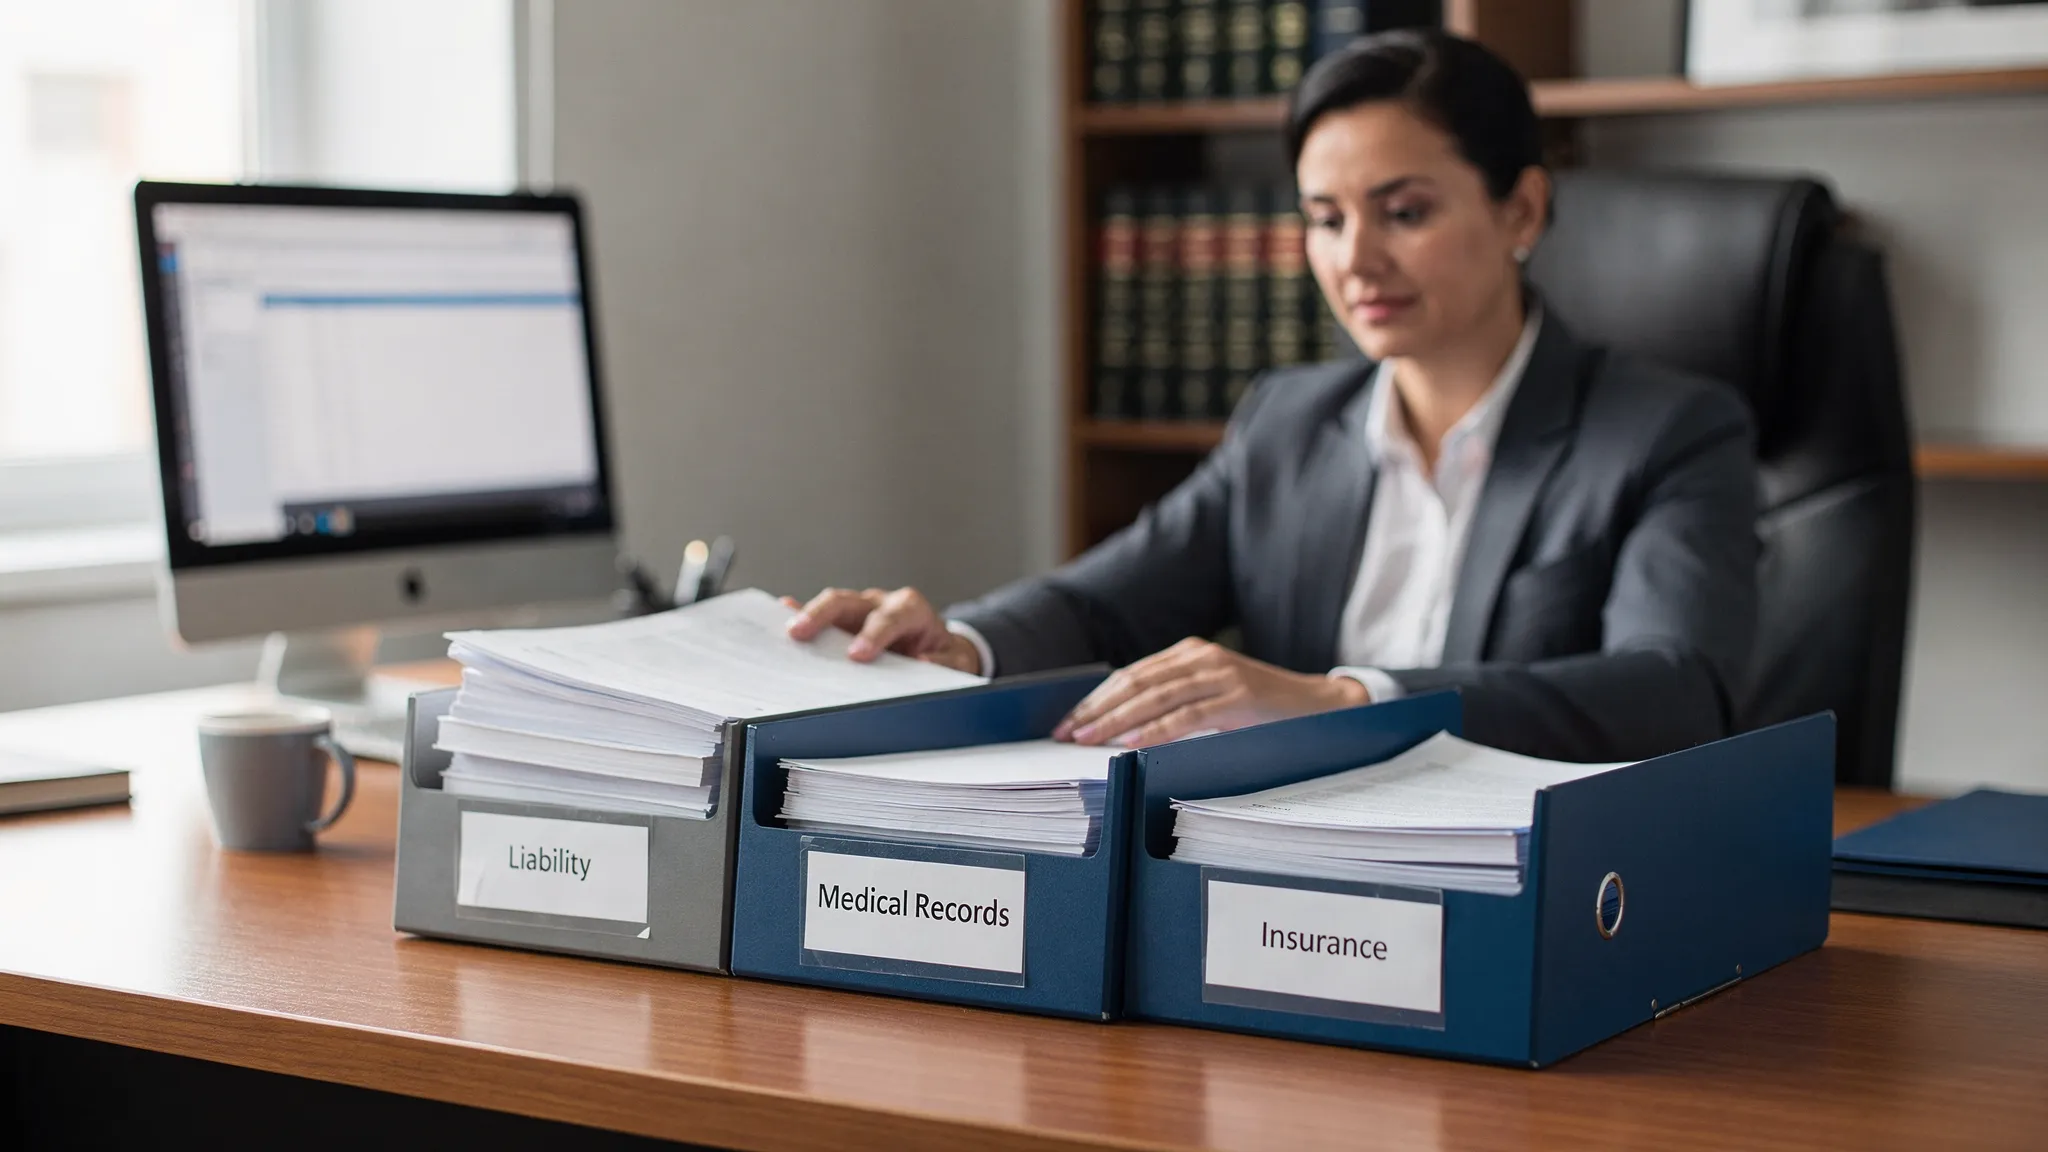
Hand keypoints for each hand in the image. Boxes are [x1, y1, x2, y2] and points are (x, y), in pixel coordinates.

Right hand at [783, 587, 983, 673]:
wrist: (938, 647)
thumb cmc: (943, 654)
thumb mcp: (956, 662)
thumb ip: (944, 662)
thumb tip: (922, 663)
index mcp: (911, 610)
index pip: (891, 617)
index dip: (874, 634)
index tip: (858, 655)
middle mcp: (881, 603)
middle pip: (849, 601)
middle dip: (825, 615)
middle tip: (802, 632)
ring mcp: (859, 610)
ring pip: (831, 605)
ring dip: (808, 616)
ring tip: (787, 631)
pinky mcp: (843, 620)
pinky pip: (820, 613)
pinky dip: (801, 613)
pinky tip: (781, 616)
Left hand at [1054, 638, 1368, 746]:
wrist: (1320, 704)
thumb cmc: (1261, 707)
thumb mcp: (1212, 696)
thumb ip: (1176, 701)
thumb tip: (1123, 727)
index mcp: (1190, 653)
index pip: (1132, 675)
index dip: (1097, 698)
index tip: (1069, 720)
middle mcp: (1201, 657)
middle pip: (1136, 683)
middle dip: (1097, 710)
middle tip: (1067, 732)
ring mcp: (1220, 675)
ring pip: (1156, 697)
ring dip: (1116, 720)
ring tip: (1088, 738)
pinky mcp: (1237, 697)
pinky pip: (1187, 715)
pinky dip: (1156, 730)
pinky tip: (1131, 742)